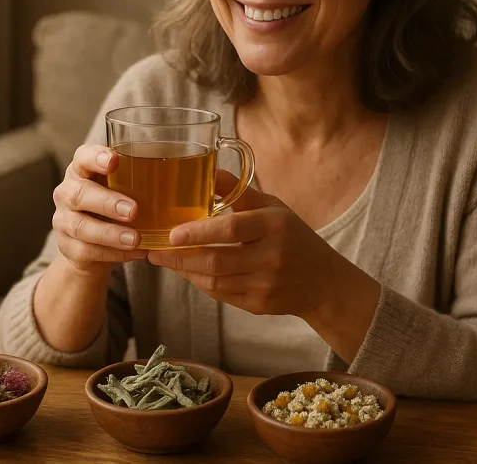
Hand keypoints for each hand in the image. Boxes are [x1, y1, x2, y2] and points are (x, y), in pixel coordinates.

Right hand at [51, 144, 147, 277]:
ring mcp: (63, 221)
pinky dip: (113, 253)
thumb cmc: (113, 206)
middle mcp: (67, 193)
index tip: (114, 161)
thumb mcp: (122, 188)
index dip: (95, 158)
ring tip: (136, 239)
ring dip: (111, 233)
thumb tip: (188, 174)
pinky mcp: (67, 247)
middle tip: (134, 211)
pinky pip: (87, 251)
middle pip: (79, 194)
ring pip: (81, 226)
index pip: (81, 157)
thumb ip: (140, 178)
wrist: (91, 246)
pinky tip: (135, 253)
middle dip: (107, 202)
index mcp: (81, 171)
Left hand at [146, 171, 344, 318]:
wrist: (323, 282)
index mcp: (274, 226)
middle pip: (216, 260)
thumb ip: (239, 191)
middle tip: (153, 248)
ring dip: (184, 270)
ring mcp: (265, 285)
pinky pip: (220, 295)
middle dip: (179, 256)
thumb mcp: (273, 206)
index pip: (231, 228)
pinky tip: (187, 270)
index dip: (199, 231)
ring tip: (163, 258)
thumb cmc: (293, 236)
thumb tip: (205, 171)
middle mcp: (271, 257)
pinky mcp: (258, 305)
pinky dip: (199, 282)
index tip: (171, 232)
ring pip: (214, 281)